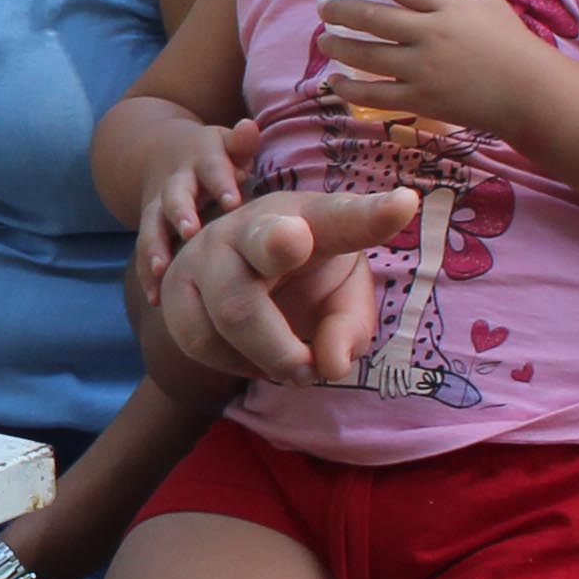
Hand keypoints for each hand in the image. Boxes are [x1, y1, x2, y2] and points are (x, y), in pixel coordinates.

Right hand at [122, 115, 264, 305]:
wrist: (161, 153)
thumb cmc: (214, 157)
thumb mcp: (227, 143)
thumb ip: (241, 141)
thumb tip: (249, 127)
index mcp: (201, 159)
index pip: (211, 166)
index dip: (220, 182)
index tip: (232, 200)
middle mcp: (176, 181)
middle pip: (175, 195)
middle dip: (181, 213)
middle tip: (190, 232)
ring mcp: (158, 206)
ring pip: (153, 225)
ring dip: (155, 247)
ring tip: (161, 271)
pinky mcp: (150, 228)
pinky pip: (146, 250)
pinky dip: (148, 273)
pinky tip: (156, 297)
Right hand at [153, 188, 418, 386]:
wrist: (233, 269)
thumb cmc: (303, 279)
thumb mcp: (341, 296)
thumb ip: (348, 328)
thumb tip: (329, 367)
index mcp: (308, 219)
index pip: (341, 217)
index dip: (370, 216)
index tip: (404, 206)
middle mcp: (251, 226)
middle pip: (264, 256)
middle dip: (279, 330)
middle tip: (310, 372)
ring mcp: (205, 252)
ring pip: (230, 314)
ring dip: (268, 358)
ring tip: (295, 368)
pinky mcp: (174, 287)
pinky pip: (201, 339)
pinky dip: (235, 363)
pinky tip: (254, 356)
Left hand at [317, 0, 545, 135]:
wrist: (529, 94)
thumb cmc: (512, 44)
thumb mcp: (492, 0)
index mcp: (449, 7)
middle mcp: (431, 35)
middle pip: (374, 19)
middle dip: (341, 12)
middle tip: (324, 9)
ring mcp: (424, 70)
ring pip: (368, 55)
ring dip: (338, 47)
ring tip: (324, 41)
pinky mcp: (422, 100)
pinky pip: (376, 94)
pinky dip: (351, 89)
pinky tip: (337, 82)